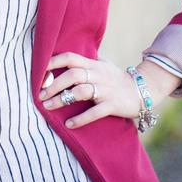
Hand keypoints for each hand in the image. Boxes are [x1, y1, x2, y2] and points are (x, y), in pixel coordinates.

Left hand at [39, 51, 180, 128]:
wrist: (142, 90)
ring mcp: (105, 90)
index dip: (53, 61)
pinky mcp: (112, 105)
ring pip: (79, 92)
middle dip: (53, 84)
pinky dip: (81, 118)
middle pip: (72, 74)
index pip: (70, 57)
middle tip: (40, 95)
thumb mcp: (103, 65)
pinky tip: (69, 124)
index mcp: (93, 64)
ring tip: (48, 107)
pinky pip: (94, 112)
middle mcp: (97, 75)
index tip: (39, 71)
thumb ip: (87, 61)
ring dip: (61, 99)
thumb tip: (67, 57)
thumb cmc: (117, 79)